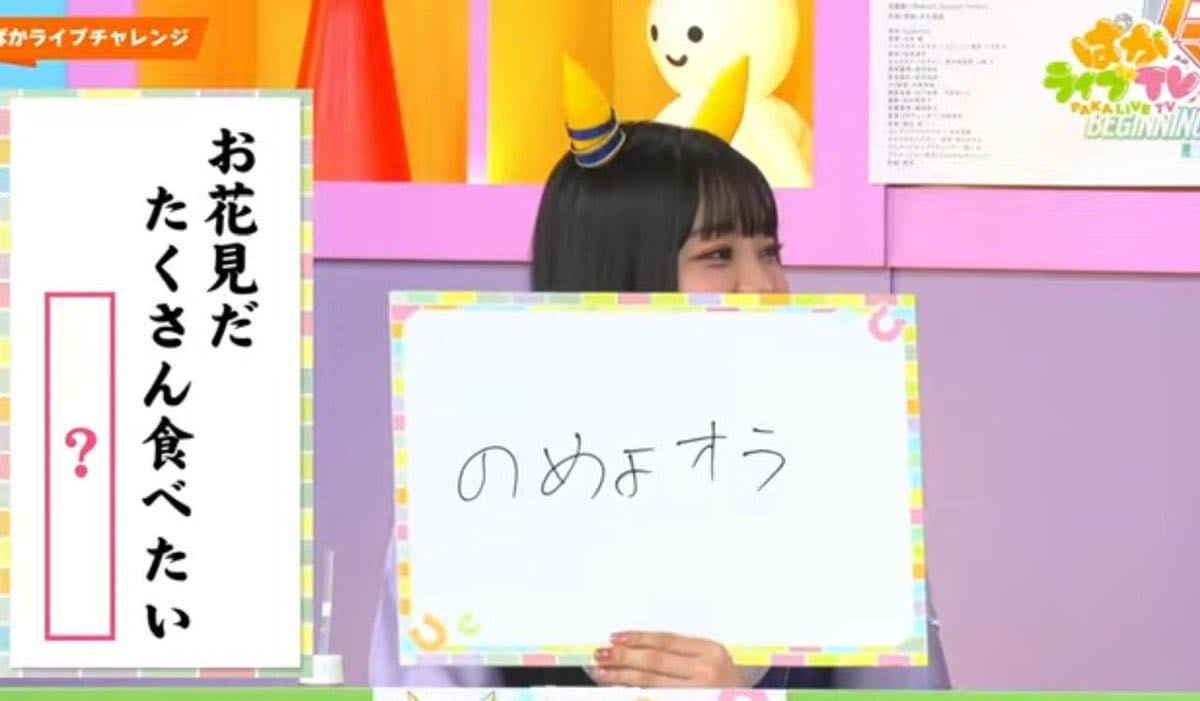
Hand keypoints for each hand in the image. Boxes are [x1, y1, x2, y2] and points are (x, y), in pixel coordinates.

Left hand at [592, 631, 742, 687]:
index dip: (638, 638)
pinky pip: (655, 698)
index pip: (666, 641)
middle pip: (655, 661)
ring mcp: (700, 693)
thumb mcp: (714, 662)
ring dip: (622, 678)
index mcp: (711, 651)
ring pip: (651, 683)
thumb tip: (638, 648)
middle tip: (600, 654)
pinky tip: (619, 692)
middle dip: (623, 657)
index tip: (615, 637)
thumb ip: (683, 654)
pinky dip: (634, 695)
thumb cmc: (727, 684)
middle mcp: (707, 671)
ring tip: (601, 672)